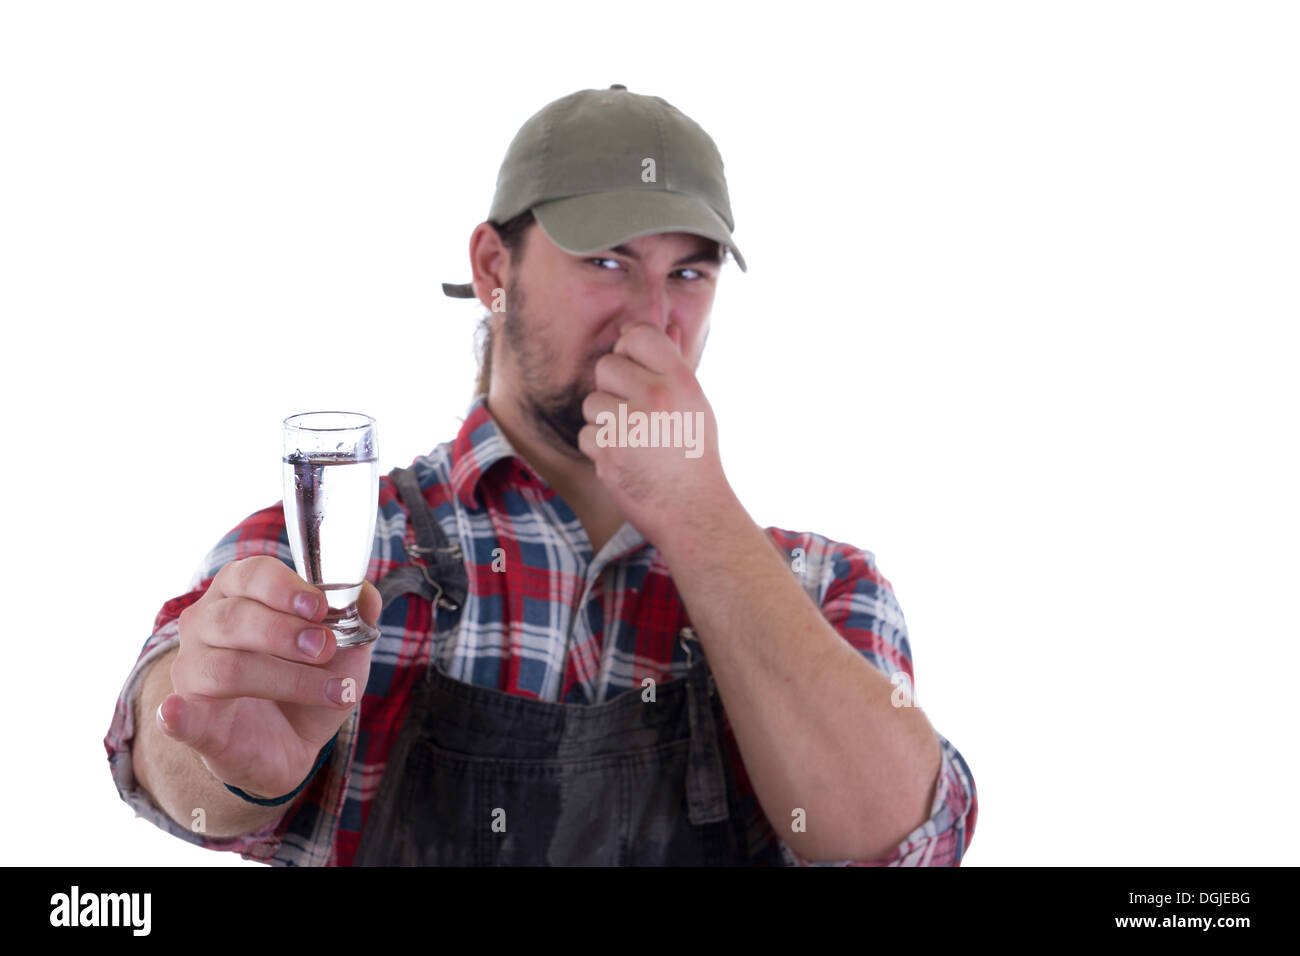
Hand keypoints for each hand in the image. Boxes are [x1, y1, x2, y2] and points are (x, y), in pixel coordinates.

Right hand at [158, 556, 378, 798]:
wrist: (293, 743)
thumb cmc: (308, 680)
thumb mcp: (345, 649)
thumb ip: (356, 617)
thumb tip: (366, 594)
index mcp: (239, 596)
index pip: (249, 574)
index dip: (284, 587)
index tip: (319, 606)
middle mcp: (206, 628)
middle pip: (234, 617)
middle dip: (285, 632)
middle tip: (325, 648)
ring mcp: (193, 675)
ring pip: (227, 666)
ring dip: (287, 678)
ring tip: (334, 691)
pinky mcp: (192, 723)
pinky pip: (178, 717)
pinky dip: (177, 715)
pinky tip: (175, 712)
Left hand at [577, 322, 737, 547]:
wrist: (693, 510)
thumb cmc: (694, 454)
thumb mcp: (696, 404)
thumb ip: (675, 364)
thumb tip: (666, 324)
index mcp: (681, 381)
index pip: (638, 335)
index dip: (630, 348)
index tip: (634, 367)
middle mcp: (656, 398)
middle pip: (606, 366)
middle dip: (613, 387)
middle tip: (634, 412)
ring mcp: (630, 426)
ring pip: (591, 402)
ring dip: (604, 420)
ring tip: (633, 440)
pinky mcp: (608, 453)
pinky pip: (586, 434)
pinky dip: (600, 448)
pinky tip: (624, 459)